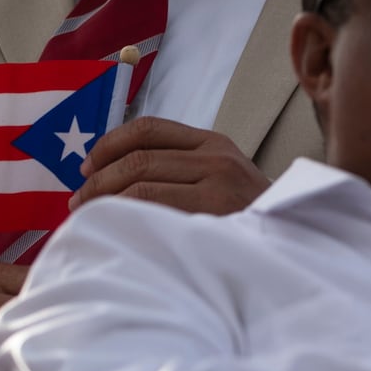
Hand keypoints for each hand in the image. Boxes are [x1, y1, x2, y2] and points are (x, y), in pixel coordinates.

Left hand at [70, 118, 268, 214]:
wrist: (291, 242)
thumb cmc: (246, 218)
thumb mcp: (222, 180)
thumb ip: (182, 169)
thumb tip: (115, 172)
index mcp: (214, 143)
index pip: (150, 127)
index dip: (109, 144)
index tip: (87, 167)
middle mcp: (216, 156)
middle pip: (138, 157)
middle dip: (98, 178)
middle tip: (79, 200)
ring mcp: (217, 182)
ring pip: (140, 182)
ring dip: (103, 198)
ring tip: (88, 215)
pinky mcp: (214, 208)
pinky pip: (150, 207)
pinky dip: (122, 215)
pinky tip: (113, 226)